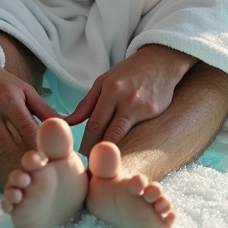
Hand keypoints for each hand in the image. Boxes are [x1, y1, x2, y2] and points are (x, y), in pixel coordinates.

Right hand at [0, 58, 59, 157]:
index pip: (27, 129)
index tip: (43, 151)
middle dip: (17, 147)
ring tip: (3, 134)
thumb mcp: (25, 90)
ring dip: (1, 148)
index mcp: (10, 100)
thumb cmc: (2, 83)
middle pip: (8, 144)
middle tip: (21, 143)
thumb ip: (44, 109)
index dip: (36, 144)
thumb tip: (64, 125)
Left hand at [66, 45, 196, 156]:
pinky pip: (138, 133)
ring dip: (112, 151)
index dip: (86, 144)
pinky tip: (126, 149)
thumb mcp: (104, 81)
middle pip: (106, 134)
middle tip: (91, 165)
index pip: (93, 124)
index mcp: (109, 89)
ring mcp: (141, 106)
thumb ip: (86, 104)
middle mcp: (124, 98)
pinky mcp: (154, 111)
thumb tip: (66, 123)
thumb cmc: (128, 73)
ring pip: (122, 136)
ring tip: (105, 161)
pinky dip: (130, 142)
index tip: (80, 156)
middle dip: (97, 152)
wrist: (161, 61)